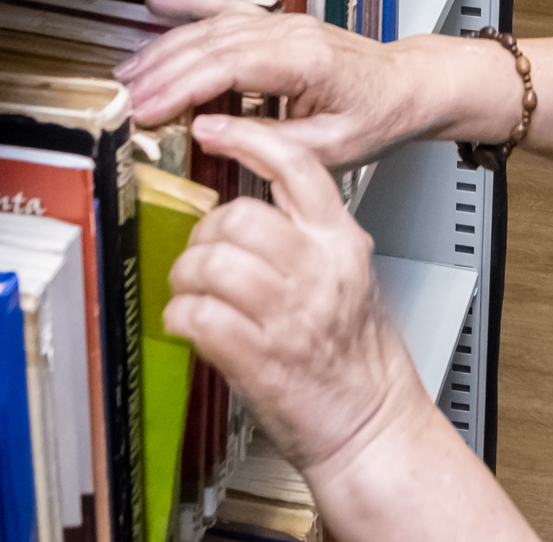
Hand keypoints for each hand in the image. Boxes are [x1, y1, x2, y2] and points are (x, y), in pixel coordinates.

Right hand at [116, 0, 471, 166]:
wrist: (409, 87)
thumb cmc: (379, 116)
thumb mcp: (332, 149)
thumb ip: (270, 143)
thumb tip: (210, 132)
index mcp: (304, 61)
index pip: (225, 68)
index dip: (178, 88)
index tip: (145, 109)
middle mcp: (289, 34)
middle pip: (209, 44)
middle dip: (159, 72)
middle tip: (122, 99)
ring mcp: (283, 24)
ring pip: (210, 28)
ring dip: (164, 48)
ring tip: (127, 74)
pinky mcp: (278, 25)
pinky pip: (226, 8)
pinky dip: (189, 4)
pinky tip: (158, 4)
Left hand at [164, 114, 431, 480]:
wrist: (371, 425)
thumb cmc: (359, 359)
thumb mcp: (350, 278)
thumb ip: (309, 240)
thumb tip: (248, 216)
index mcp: (341, 243)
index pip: (297, 166)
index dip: (248, 139)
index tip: (214, 128)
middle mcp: (317, 271)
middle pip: (238, 216)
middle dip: (205, 236)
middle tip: (203, 257)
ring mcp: (288, 315)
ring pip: (210, 263)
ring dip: (187, 278)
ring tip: (194, 295)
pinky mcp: (260, 358)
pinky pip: (198, 316)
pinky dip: (181, 319)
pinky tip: (191, 326)